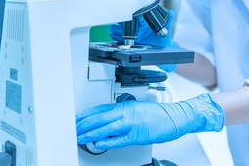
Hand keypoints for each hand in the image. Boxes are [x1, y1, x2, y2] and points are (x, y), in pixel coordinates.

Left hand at [76, 94, 224, 149]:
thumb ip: (123, 113)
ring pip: (106, 128)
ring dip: (91, 132)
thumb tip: (110, 119)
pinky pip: (119, 139)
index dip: (87, 114)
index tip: (77, 119)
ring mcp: (131, 123)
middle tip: (73, 129)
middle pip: (100, 118)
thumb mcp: (138, 108)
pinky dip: (107, 141)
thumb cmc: (158, 114)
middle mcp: (126, 113)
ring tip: (80, 136)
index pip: (101, 109)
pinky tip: (97, 143)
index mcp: (126, 106)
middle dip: (84, 124)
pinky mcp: (137, 135)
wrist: (175, 117)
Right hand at [109, 11, 174, 47]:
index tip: (124, 14)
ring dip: (116, 30)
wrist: (162, 49)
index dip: (128, 15)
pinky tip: (113, 36)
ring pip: (120, 30)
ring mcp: (133, 35)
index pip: (134, 16)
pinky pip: (120, 38)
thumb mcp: (166, 28)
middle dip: (119, 23)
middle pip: (125, 23)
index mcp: (144, 22)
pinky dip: (116, 37)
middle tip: (115, 24)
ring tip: (113, 30)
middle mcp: (137, 28)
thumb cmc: (163, 38)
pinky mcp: (130, 42)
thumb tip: (170, 12)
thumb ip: (168, 19)